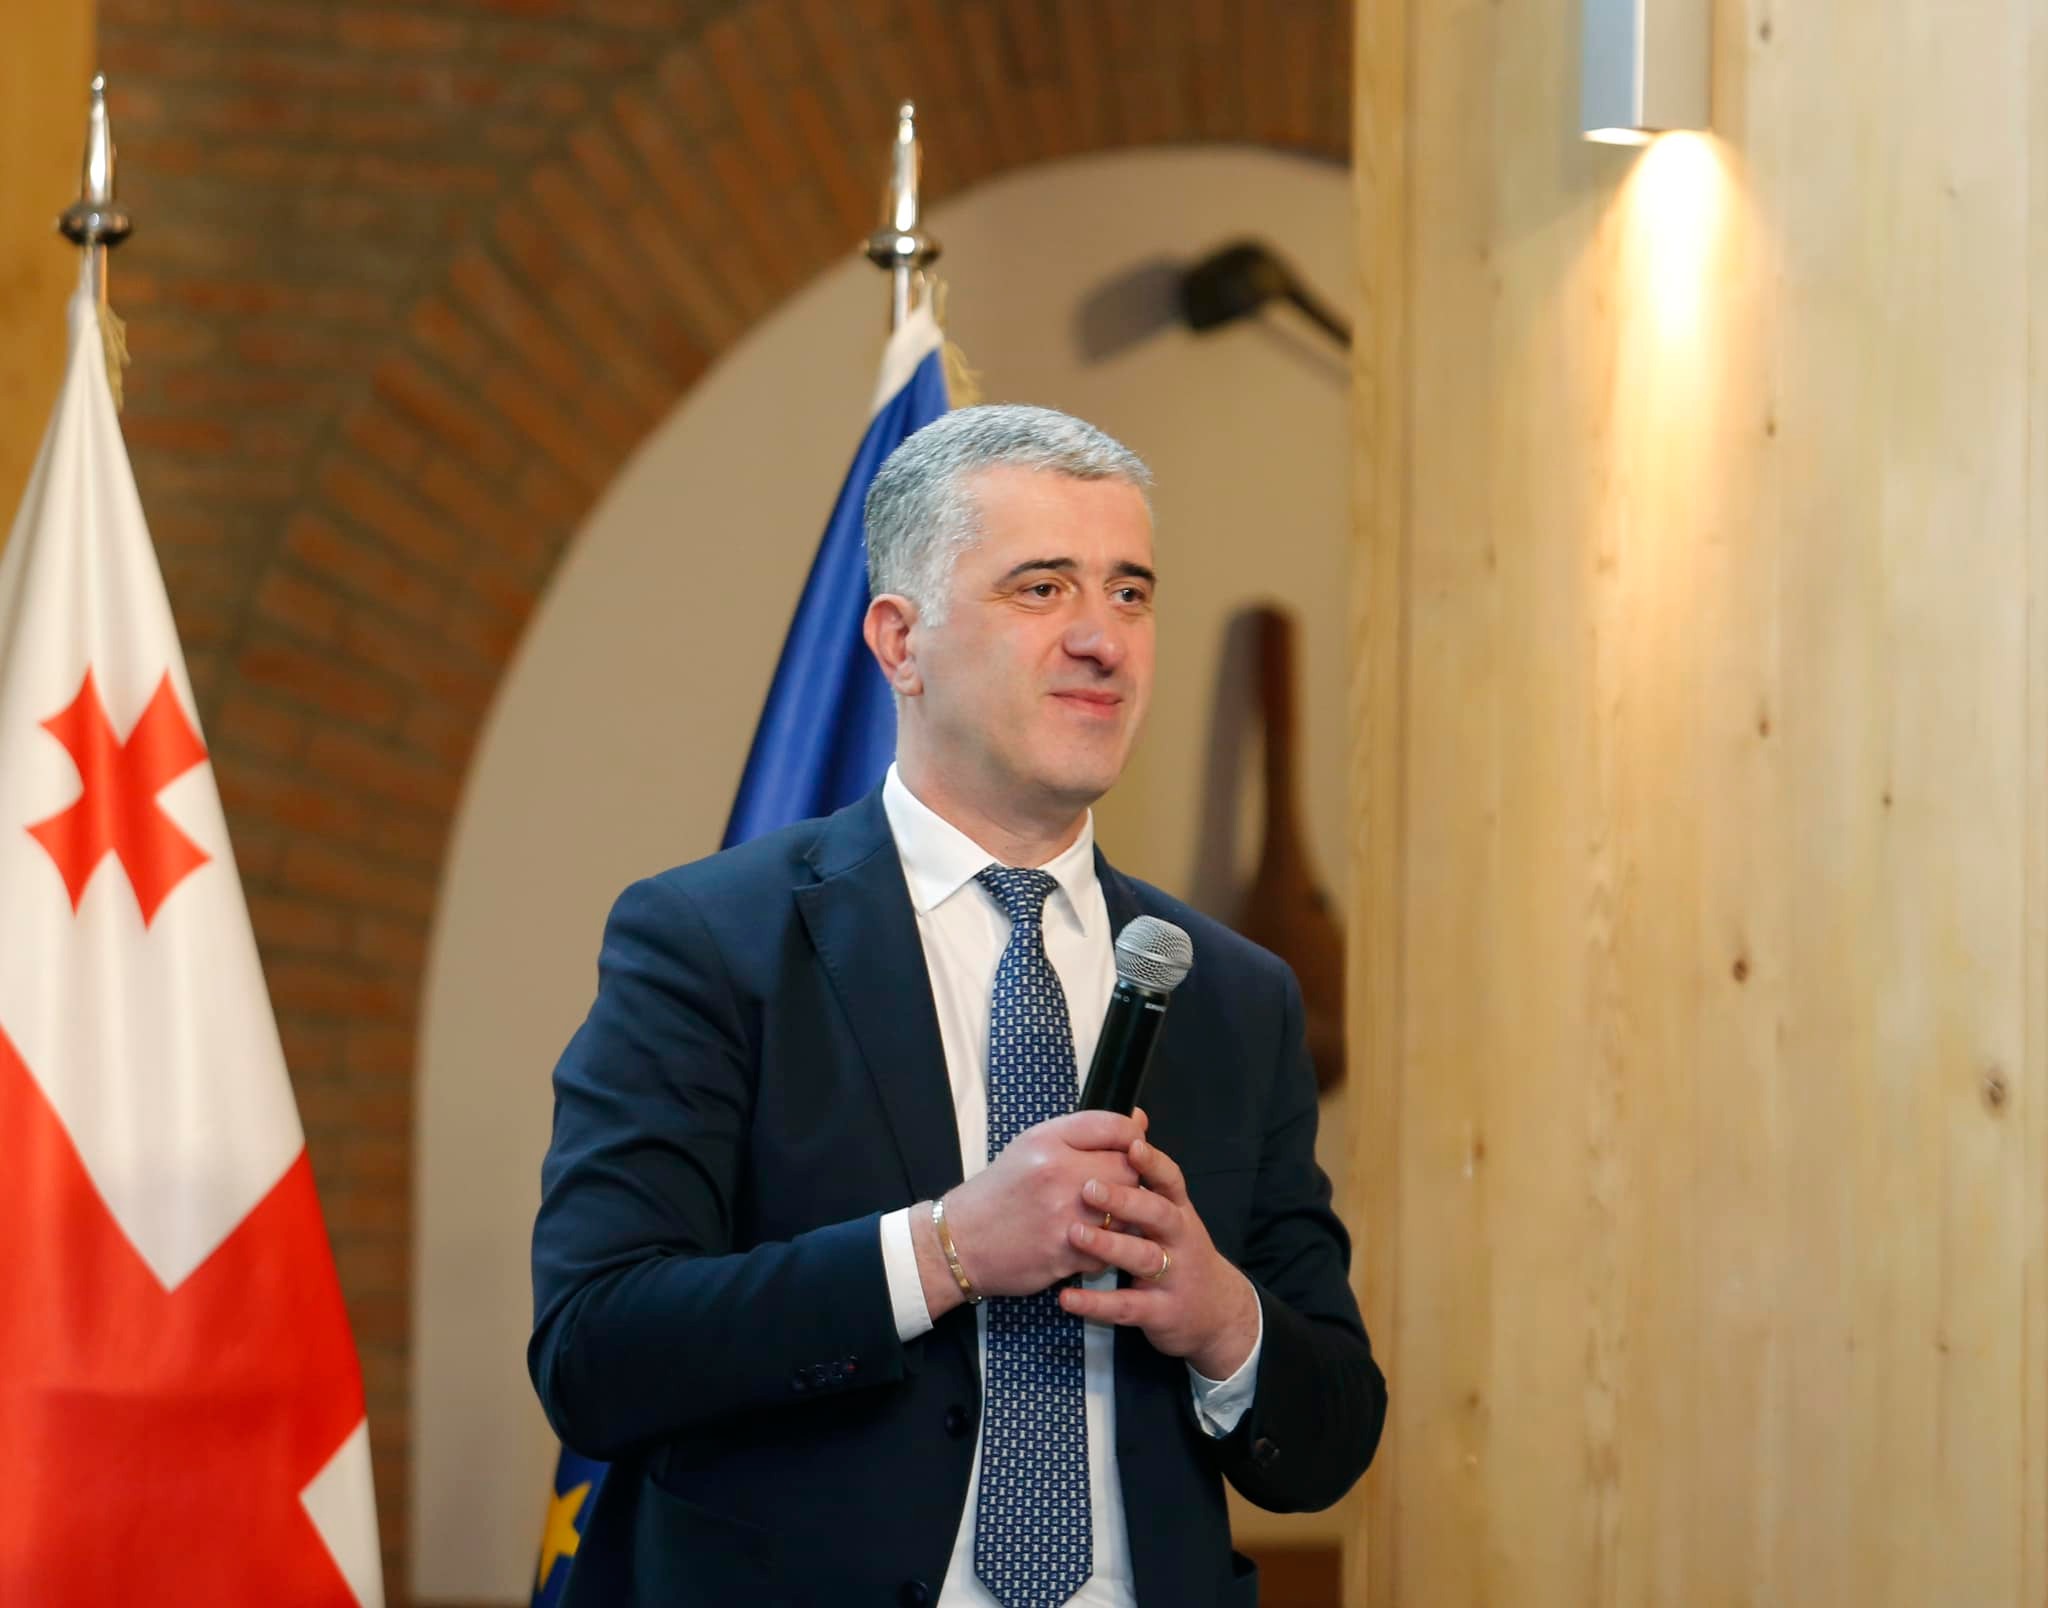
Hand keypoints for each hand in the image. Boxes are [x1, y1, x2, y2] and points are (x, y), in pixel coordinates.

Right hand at [912, 1109, 1145, 1315]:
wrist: (961, 1240)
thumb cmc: (1001, 1191)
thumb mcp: (1032, 1146)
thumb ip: (1086, 1131)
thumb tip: (1138, 1120)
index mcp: (1048, 1142)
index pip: (1115, 1128)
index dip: (1134, 1137)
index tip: (1134, 1147)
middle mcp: (1057, 1175)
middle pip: (1128, 1170)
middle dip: (1129, 1179)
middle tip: (1116, 1187)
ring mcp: (1064, 1217)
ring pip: (1126, 1213)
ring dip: (1123, 1216)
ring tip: (1105, 1216)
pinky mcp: (1067, 1254)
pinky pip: (1110, 1248)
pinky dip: (1106, 1247)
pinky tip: (1089, 1241)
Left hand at [1057, 1111, 1260, 1380]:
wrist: (1216, 1313)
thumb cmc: (1178, 1250)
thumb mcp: (1171, 1210)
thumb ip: (1149, 1170)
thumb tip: (1134, 1116)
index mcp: (1178, 1210)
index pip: (1170, 1179)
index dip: (1153, 1162)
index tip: (1131, 1144)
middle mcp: (1180, 1239)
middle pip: (1158, 1214)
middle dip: (1126, 1200)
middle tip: (1089, 1187)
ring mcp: (1173, 1276)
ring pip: (1144, 1258)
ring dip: (1109, 1246)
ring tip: (1074, 1234)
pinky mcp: (1161, 1312)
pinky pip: (1128, 1307)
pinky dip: (1097, 1303)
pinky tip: (1067, 1297)